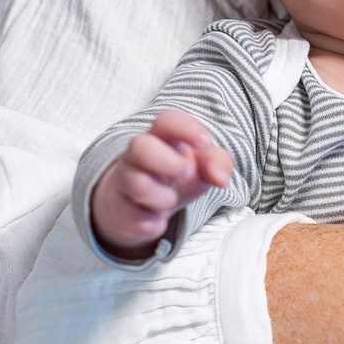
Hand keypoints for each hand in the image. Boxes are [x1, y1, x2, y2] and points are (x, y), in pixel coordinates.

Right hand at [91, 108, 232, 256]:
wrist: (141, 206)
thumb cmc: (175, 177)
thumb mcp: (202, 167)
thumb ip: (218, 164)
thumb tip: (221, 178)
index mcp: (162, 137)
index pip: (166, 120)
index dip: (186, 128)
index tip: (206, 142)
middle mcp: (139, 155)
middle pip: (139, 145)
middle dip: (167, 161)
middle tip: (187, 173)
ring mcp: (127, 180)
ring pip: (134, 183)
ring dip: (162, 197)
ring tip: (171, 200)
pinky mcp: (123, 209)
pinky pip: (134, 217)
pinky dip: (152, 223)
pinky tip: (157, 219)